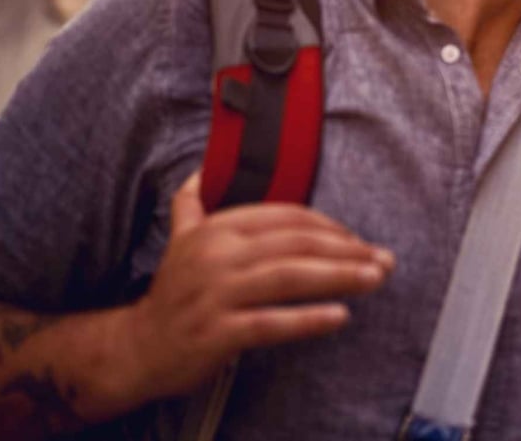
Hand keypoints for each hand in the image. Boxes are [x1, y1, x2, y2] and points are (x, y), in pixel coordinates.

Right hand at [116, 171, 393, 402]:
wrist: (137, 348)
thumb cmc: (172, 293)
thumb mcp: (180, 240)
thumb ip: (192, 204)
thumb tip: (200, 171)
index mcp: (217, 229)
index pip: (287, 216)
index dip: (330, 226)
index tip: (359, 240)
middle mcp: (216, 257)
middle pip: (297, 243)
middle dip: (348, 249)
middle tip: (384, 259)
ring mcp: (215, 295)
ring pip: (290, 278)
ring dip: (340, 276)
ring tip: (375, 278)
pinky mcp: (217, 333)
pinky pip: (271, 323)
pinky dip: (308, 319)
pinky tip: (339, 316)